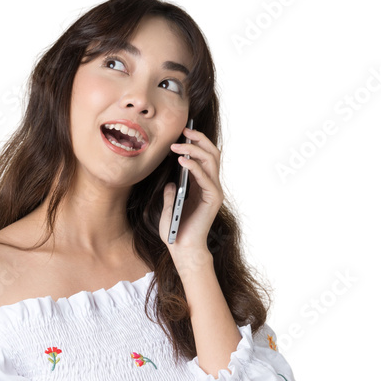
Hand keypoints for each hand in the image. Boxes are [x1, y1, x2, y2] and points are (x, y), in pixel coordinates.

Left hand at [159, 125, 223, 262]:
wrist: (181, 249)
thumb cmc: (174, 230)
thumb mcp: (167, 207)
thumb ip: (170, 193)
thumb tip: (170, 182)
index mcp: (201, 185)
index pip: (204, 157)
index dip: (195, 142)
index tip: (182, 132)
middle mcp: (210, 186)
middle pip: (211, 153)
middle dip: (198, 139)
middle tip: (184, 131)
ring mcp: (213, 191)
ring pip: (211, 160)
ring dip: (194, 149)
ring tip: (178, 145)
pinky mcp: (212, 199)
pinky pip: (205, 177)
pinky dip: (194, 166)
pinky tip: (181, 160)